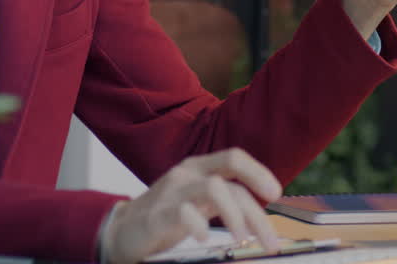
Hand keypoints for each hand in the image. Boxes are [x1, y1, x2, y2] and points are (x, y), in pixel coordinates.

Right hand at [101, 148, 282, 263]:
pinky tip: (204, 236)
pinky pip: (183, 212)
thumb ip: (224, 201)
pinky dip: (199, 225)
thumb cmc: (165, 217)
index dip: (258, 172)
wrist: (120, 232)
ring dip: (235, 215)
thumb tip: (261, 220)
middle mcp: (186, 174)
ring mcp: (170, 192)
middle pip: (231, 180)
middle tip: (269, 239)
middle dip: (256, 211)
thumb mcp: (197, 202)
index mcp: (198, 168)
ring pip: (214, 189)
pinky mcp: (156, 214)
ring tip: (241, 238)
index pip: (234, 158)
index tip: (276, 193)